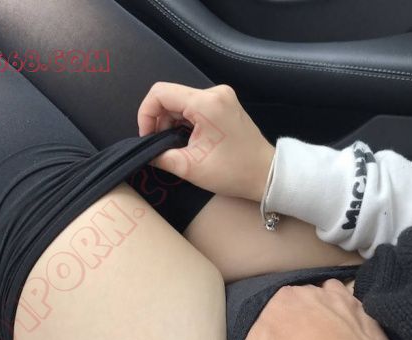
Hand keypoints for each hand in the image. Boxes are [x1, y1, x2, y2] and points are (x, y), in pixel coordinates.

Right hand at [137, 82, 274, 201]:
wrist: (266, 174)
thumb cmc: (234, 172)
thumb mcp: (190, 168)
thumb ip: (160, 157)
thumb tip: (145, 153)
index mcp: (206, 103)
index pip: (160, 93)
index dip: (145, 114)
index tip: (147, 137)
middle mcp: (215, 93)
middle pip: (171, 96)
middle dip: (159, 120)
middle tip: (160, 145)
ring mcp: (222, 97)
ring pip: (181, 101)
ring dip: (171, 121)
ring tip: (175, 145)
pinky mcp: (225, 104)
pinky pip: (195, 106)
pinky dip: (185, 121)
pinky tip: (188, 140)